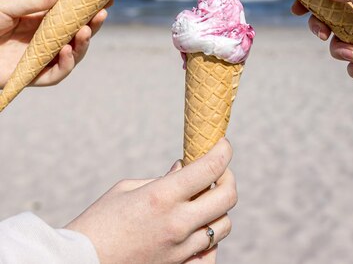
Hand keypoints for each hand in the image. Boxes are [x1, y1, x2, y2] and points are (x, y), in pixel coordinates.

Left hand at [0, 0, 108, 88]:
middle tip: (101, 13)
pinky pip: (54, 75)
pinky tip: (66, 51)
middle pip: (77, 34)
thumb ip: (35, 0)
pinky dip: (65, 65)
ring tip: (84, 32)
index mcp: (41, 19)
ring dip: (82, 45)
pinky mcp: (30, 76)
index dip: (91, 7)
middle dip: (92, 25)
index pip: (72, 13)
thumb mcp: (7, 7)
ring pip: (72, 55)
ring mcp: (39, 57)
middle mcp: (45, 38)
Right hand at [66, 138, 236, 263]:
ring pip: (224, 224)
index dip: (223, 150)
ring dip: (219, 208)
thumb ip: (161, 179)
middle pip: (227, 197)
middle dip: (228, 177)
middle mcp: (177, 222)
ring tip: (203, 200)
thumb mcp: (127, 189)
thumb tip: (184, 167)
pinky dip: (211, 238)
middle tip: (218, 171)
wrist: (81, 263)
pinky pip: (211, 253)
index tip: (223, 143)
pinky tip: (199, 228)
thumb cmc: (99, 221)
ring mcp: (181, 249)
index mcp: (162, 196)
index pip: (210, 167)